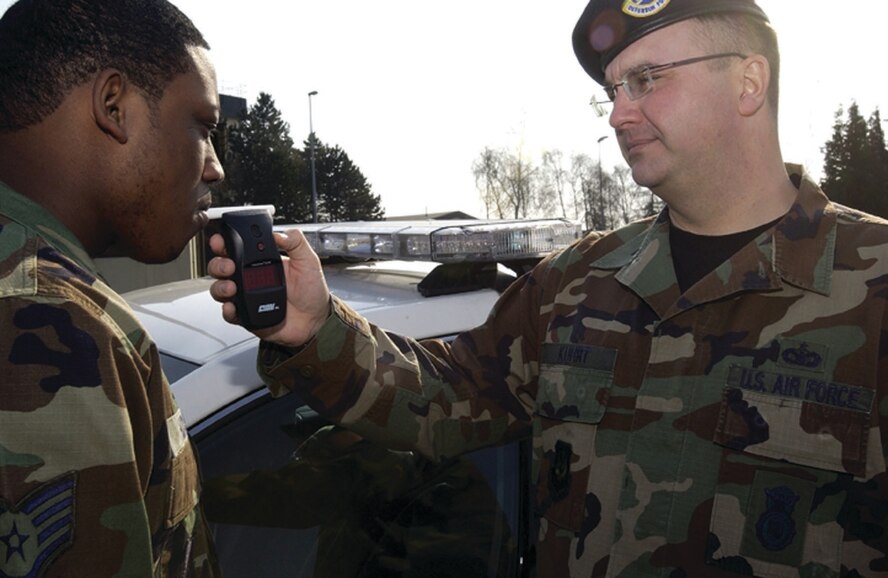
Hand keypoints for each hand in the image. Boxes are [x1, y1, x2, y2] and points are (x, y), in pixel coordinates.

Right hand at [207, 229, 330, 346]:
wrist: (315, 320)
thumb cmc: (311, 291)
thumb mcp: (308, 261)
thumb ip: (296, 243)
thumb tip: (279, 233)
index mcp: (261, 261)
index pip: (237, 247)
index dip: (224, 242)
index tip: (221, 239)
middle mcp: (249, 278)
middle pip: (221, 267)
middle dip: (218, 263)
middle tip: (229, 265)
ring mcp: (246, 297)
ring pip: (220, 289)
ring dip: (220, 286)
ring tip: (232, 287)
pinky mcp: (247, 315)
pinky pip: (230, 313)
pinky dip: (227, 310)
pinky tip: (233, 307)